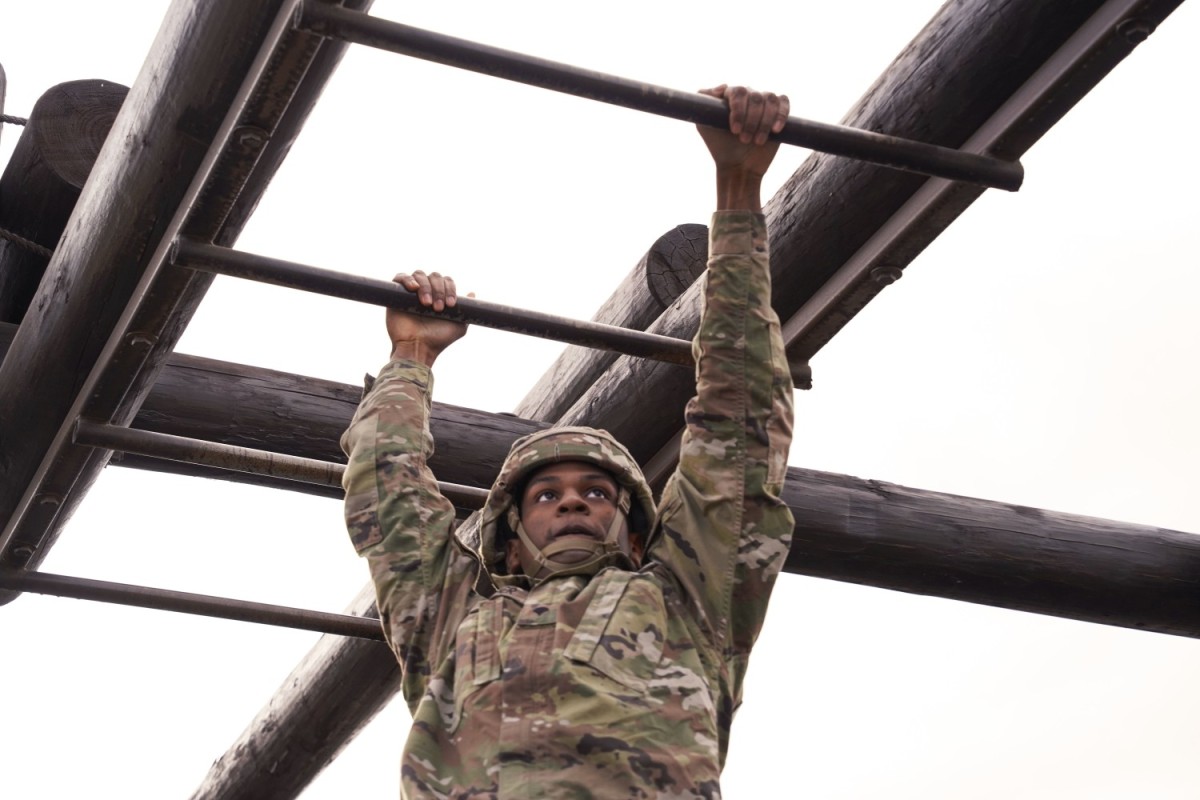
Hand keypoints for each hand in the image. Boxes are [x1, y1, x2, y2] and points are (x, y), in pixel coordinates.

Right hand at [386, 270, 468, 365]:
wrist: (418, 348)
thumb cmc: (438, 340)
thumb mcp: (459, 327)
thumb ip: (466, 310)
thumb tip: (472, 293)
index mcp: (439, 296)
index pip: (446, 281)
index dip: (450, 289)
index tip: (450, 304)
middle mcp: (425, 292)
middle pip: (434, 276)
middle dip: (439, 289)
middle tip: (438, 308)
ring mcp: (410, 293)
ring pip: (419, 274)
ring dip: (426, 286)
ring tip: (426, 304)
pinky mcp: (395, 295)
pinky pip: (400, 277)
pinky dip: (407, 279)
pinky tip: (414, 289)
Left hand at [696, 85, 788, 210]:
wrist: (738, 166)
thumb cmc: (720, 146)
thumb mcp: (704, 125)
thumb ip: (703, 102)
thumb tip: (723, 86)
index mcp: (732, 96)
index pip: (738, 92)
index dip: (738, 110)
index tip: (734, 130)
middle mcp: (749, 97)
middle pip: (755, 97)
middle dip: (750, 120)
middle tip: (744, 139)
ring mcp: (765, 104)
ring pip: (770, 100)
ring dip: (764, 122)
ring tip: (757, 141)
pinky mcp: (779, 114)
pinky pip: (784, 104)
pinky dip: (781, 115)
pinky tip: (775, 130)